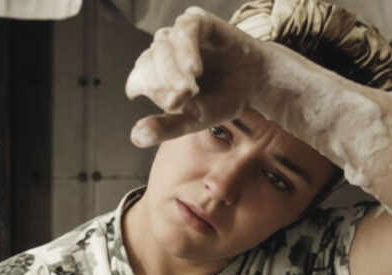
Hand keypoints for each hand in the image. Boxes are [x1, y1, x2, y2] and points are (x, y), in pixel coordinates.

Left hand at [125, 7, 265, 146]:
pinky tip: (195, 70)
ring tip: (190, 90)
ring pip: (162, 47)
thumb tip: (136, 137)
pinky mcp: (197, 21)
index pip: (138, 80)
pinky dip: (186, 50)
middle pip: (148, 64)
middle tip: (184, 100)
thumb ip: (165, 128)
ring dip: (173, 71)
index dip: (150, 93)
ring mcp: (178, 34)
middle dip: (164, 85)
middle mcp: (162, 51)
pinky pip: (184, 30)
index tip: (171, 106)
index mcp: (154, 74)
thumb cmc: (221, 100)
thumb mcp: (193, 119)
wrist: (255, 83)